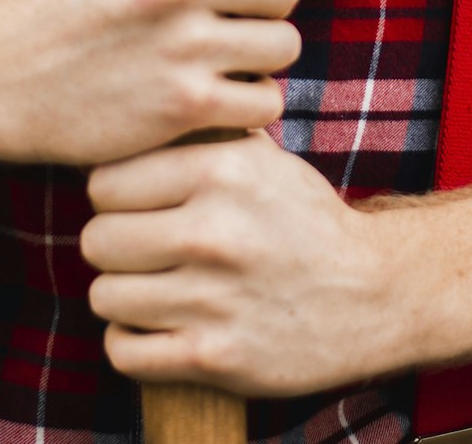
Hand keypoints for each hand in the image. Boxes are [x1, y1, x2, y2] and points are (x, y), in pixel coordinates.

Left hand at [81, 132, 393, 397]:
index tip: (130, 205)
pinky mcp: (215, 356)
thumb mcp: (262, 157)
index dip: (112, 195)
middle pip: (98, 240)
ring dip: (122, 296)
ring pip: (105, 296)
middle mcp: (214, 230)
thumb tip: (133, 114)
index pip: (105, 181)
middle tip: (138, 249)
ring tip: (148, 287)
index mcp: (222, 169)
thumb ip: (200, 135)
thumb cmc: (304, 220)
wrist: (373, 294)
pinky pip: (125, 351)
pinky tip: (154, 326)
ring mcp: (213, 298)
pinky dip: (131, 342)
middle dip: (113, 246)